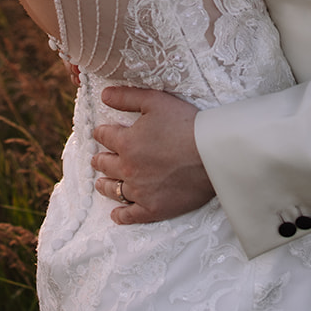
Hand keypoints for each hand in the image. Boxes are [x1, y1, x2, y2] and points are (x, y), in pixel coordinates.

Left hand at [91, 87, 213, 223]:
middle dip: (100, 159)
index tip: (101, 133)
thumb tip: (104, 95)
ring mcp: (139, 191)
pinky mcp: (153, 209)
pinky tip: (116, 214)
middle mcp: (128, 168)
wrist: (212, 155)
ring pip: (113, 189)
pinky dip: (120, 215)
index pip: (104, 136)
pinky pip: (130, 216)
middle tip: (98, 159)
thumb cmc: (186, 124)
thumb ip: (127, 97)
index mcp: (126, 142)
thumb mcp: (155, 101)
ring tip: (101, 183)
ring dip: (105, 184)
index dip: (102, 133)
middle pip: (105, 164)